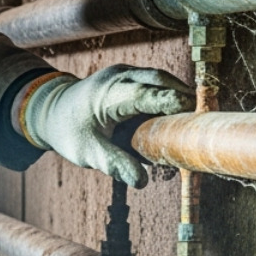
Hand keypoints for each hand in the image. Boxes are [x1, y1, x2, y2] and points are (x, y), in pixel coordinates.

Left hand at [18, 64, 192, 186]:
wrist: (51, 110)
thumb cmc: (71, 132)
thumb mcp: (88, 153)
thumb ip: (114, 164)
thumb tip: (141, 181)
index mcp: (107, 95)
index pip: (142, 95)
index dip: (167, 102)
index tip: (191, 110)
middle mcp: (118, 77)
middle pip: (158, 80)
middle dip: (182, 95)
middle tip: (204, 117)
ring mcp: (125, 73)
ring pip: (161, 78)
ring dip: (179, 95)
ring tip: (197, 118)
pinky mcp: (131, 76)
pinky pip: (156, 82)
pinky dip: (170, 95)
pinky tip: (182, 114)